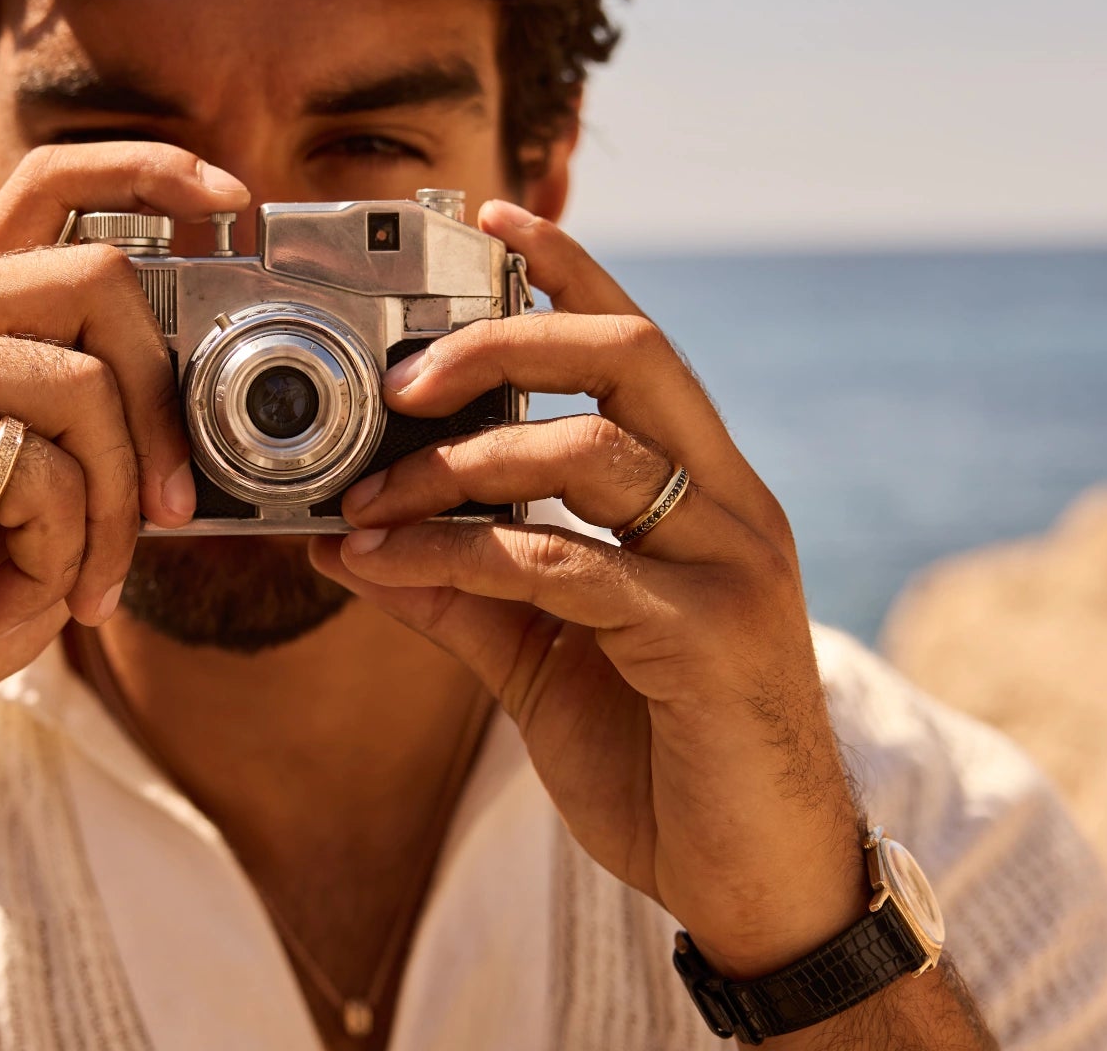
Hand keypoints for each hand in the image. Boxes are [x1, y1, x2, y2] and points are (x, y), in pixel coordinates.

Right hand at [0, 145, 249, 788]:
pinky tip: (18, 584)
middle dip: (163, 405)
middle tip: (176, 509)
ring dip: (117, 506)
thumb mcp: (44, 487)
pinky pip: (46, 464)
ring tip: (82, 578)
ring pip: (87, 383)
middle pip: (102, 278)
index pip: (49, 184)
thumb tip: (206, 383)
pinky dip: (65, 543)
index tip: (233, 201)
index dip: (151, 173)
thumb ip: (96, 415)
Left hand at [309, 201, 868, 977]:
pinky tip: (383, 565)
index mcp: (703, 493)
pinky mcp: (706, 641)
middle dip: (506, 339)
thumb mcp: (544, 660)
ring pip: (592, 451)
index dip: (568, 272)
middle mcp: (730, 507)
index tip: (486, 218)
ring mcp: (728, 568)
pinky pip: (562, 565)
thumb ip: (463, 590)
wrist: (759, 889)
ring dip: (458, 461)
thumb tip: (348, 540)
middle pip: (630, 357)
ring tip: (363, 498)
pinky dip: (456, 553)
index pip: (638, 345)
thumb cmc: (664, 759)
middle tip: (401, 375)